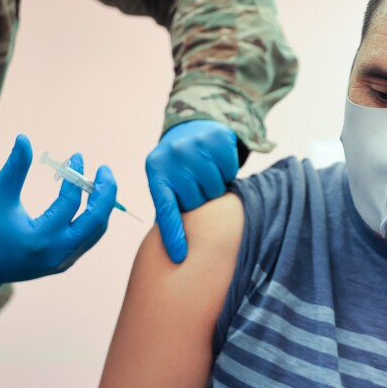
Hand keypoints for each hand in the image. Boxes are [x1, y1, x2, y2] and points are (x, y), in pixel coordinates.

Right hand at [0, 134, 117, 284]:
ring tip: (100, 183)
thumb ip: (14, 168)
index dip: (76, 175)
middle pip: (96, 221)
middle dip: (106, 193)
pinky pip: (89, 238)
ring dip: (102, 206)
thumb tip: (24, 138)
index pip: (70, 202)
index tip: (77, 157)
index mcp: (41, 237)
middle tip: (105, 171)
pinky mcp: (66, 262)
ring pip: (97, 231)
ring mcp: (65, 260)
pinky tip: (92, 200)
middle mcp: (58, 252)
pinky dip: (94, 218)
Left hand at [146, 120, 238, 262]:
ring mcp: (195, 145)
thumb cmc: (177, 168)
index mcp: (156, 172)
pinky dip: (227, 172)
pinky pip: (230, 171)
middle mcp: (173, 157)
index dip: (173, 235)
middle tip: (195, 187)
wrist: (191, 130)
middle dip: (199, 201)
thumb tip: (174, 253)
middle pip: (196, 202)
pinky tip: (217, 163)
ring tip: (205, 175)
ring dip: (215, 188)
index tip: (179, 257)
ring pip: (216, 189)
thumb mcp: (165, 183)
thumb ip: (168, 209)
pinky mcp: (217, 138)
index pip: (166, 210)